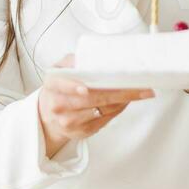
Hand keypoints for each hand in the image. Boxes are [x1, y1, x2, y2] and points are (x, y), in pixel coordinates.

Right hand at [38, 54, 155, 158]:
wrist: (50, 114)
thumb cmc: (60, 87)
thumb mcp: (60, 69)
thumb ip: (73, 61)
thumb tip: (93, 57)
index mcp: (52, 84)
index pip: (63, 84)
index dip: (74, 86)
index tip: (86, 88)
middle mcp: (58, 104)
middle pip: (90, 99)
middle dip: (116, 92)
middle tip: (137, 87)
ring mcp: (69, 121)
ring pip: (101, 109)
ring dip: (121, 100)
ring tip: (138, 92)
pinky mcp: (81, 131)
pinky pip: (104, 119)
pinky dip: (118, 109)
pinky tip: (126, 101)